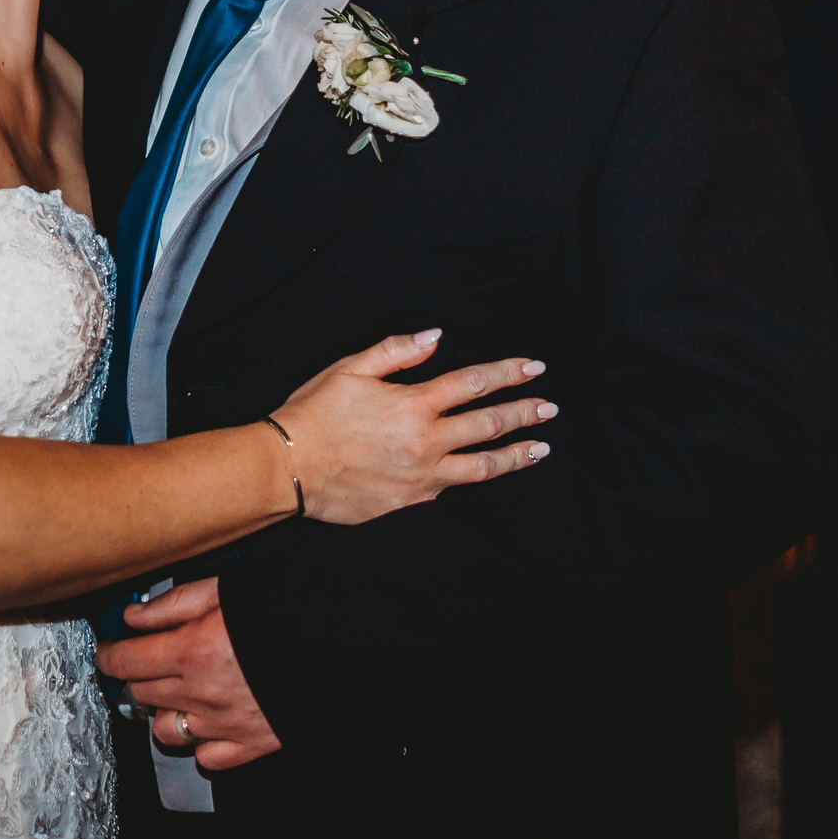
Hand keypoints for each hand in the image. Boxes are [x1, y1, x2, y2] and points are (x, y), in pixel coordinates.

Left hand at [98, 579, 280, 771]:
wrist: (343, 640)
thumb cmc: (290, 607)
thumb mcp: (225, 588)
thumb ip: (173, 604)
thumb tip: (134, 615)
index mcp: (193, 650)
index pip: (126, 661)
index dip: (109, 654)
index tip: (108, 648)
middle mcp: (203, 693)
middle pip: (142, 692)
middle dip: (138, 674)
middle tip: (148, 658)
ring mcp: (225, 724)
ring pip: (166, 730)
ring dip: (163, 710)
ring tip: (177, 690)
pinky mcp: (252, 745)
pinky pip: (207, 757)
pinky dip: (200, 742)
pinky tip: (208, 720)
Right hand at [268, 334, 551, 524]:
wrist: (287, 468)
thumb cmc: (314, 414)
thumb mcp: (350, 369)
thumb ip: (397, 350)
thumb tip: (435, 336)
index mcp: (413, 403)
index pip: (474, 382)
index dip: (509, 373)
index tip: (535, 368)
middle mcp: (426, 441)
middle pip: (489, 424)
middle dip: (524, 413)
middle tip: (550, 408)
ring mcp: (423, 476)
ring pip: (484, 466)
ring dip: (517, 455)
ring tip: (541, 449)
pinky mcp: (412, 501)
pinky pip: (453, 492)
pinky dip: (477, 482)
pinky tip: (490, 476)